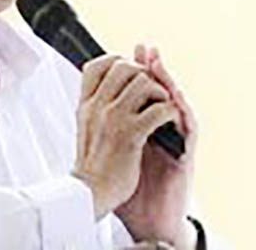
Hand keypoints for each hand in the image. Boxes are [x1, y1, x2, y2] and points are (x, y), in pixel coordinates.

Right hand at [73, 54, 179, 218]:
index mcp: (85, 104)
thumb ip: (96, 104)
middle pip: (124, 67)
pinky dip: (169, 112)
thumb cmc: (93, 163)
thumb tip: (108, 85)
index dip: (118, 61)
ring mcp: (114, 119)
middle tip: (152, 92)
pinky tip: (168, 121)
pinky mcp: (131, 135)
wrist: (90, 193)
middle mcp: (97, 106)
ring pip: (144, 84)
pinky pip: (158, 110)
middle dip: (144, 74)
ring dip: (159, 92)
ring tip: (162, 107)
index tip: (131, 73)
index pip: (97, 64)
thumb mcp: (85, 126)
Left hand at [115, 45, 198, 249]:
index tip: (131, 50)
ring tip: (160, 65)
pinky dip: (182, 114)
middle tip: (147, 48)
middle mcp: (162, 130)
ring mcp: (175, 142)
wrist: (146, 219)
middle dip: (153, 68)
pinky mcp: (185, 157)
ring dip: (169, 83)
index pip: (145, 91)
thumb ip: (108, 128)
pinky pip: (188, 131)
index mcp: (145, 125)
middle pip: (162, 92)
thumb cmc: (131, 188)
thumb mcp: (115, 151)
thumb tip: (87, 107)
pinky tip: (175, 100)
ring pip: (177, 105)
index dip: (139, 70)